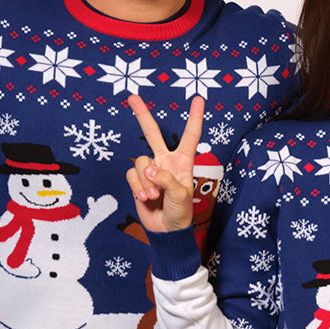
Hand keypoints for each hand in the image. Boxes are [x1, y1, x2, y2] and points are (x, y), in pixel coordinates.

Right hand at [125, 94, 204, 232]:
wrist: (166, 231)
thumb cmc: (180, 212)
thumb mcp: (181, 195)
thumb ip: (166, 179)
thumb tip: (148, 169)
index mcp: (183, 161)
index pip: (190, 135)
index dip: (194, 117)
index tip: (198, 98)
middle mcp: (165, 161)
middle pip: (152, 133)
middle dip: (142, 115)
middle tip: (132, 97)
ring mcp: (150, 170)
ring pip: (140, 161)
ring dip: (145, 181)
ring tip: (154, 196)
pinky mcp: (137, 180)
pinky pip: (131, 174)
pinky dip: (137, 186)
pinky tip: (145, 198)